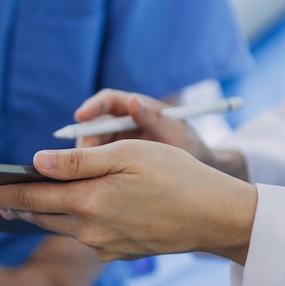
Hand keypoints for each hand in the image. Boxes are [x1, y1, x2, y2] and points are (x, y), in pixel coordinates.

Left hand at [0, 140, 256, 264]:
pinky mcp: (119, 254)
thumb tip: (36, 163)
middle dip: (13, 207)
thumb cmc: (177, 176)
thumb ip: (78, 164)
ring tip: (20, 205)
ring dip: (40, 215)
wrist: (216, 217)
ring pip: (62, 227)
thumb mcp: (128, 156)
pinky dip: (72, 223)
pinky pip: (86, 237)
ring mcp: (105, 247)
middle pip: (41, 216)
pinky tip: (72, 213)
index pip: (30, 197)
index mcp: (89, 203)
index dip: (0, 193)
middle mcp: (91, 231)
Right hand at [75, 89, 248, 179]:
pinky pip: (100, 164)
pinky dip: (94, 172)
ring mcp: (122, 143)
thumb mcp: (180, 137)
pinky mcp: (120, 162)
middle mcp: (128, 123)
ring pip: (94, 146)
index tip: (80, 117)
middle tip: (83, 157)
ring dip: (88, 159)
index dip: (93, 106)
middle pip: (96, 125)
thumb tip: (134, 102)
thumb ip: (157, 121)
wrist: (204, 176)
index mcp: (142, 109)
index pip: (110, 101)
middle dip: (86, 139)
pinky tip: (94, 184)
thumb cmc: (196, 151)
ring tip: (90, 175)